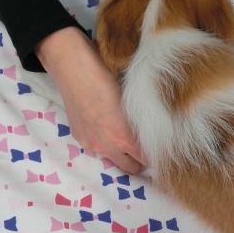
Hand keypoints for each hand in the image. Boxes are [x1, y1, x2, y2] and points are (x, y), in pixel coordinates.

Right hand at [35, 27, 144, 173]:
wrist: (71, 65)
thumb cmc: (106, 74)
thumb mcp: (132, 98)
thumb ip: (142, 121)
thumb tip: (158, 130)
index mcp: (123, 136)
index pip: (149, 160)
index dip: (157, 154)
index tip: (162, 147)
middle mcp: (107, 146)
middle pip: (132, 168)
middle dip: (140, 159)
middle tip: (145, 143)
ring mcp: (91, 143)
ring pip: (114, 160)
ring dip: (122, 153)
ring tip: (125, 133)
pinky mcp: (79, 137)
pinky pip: (98, 148)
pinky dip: (105, 142)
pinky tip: (105, 123)